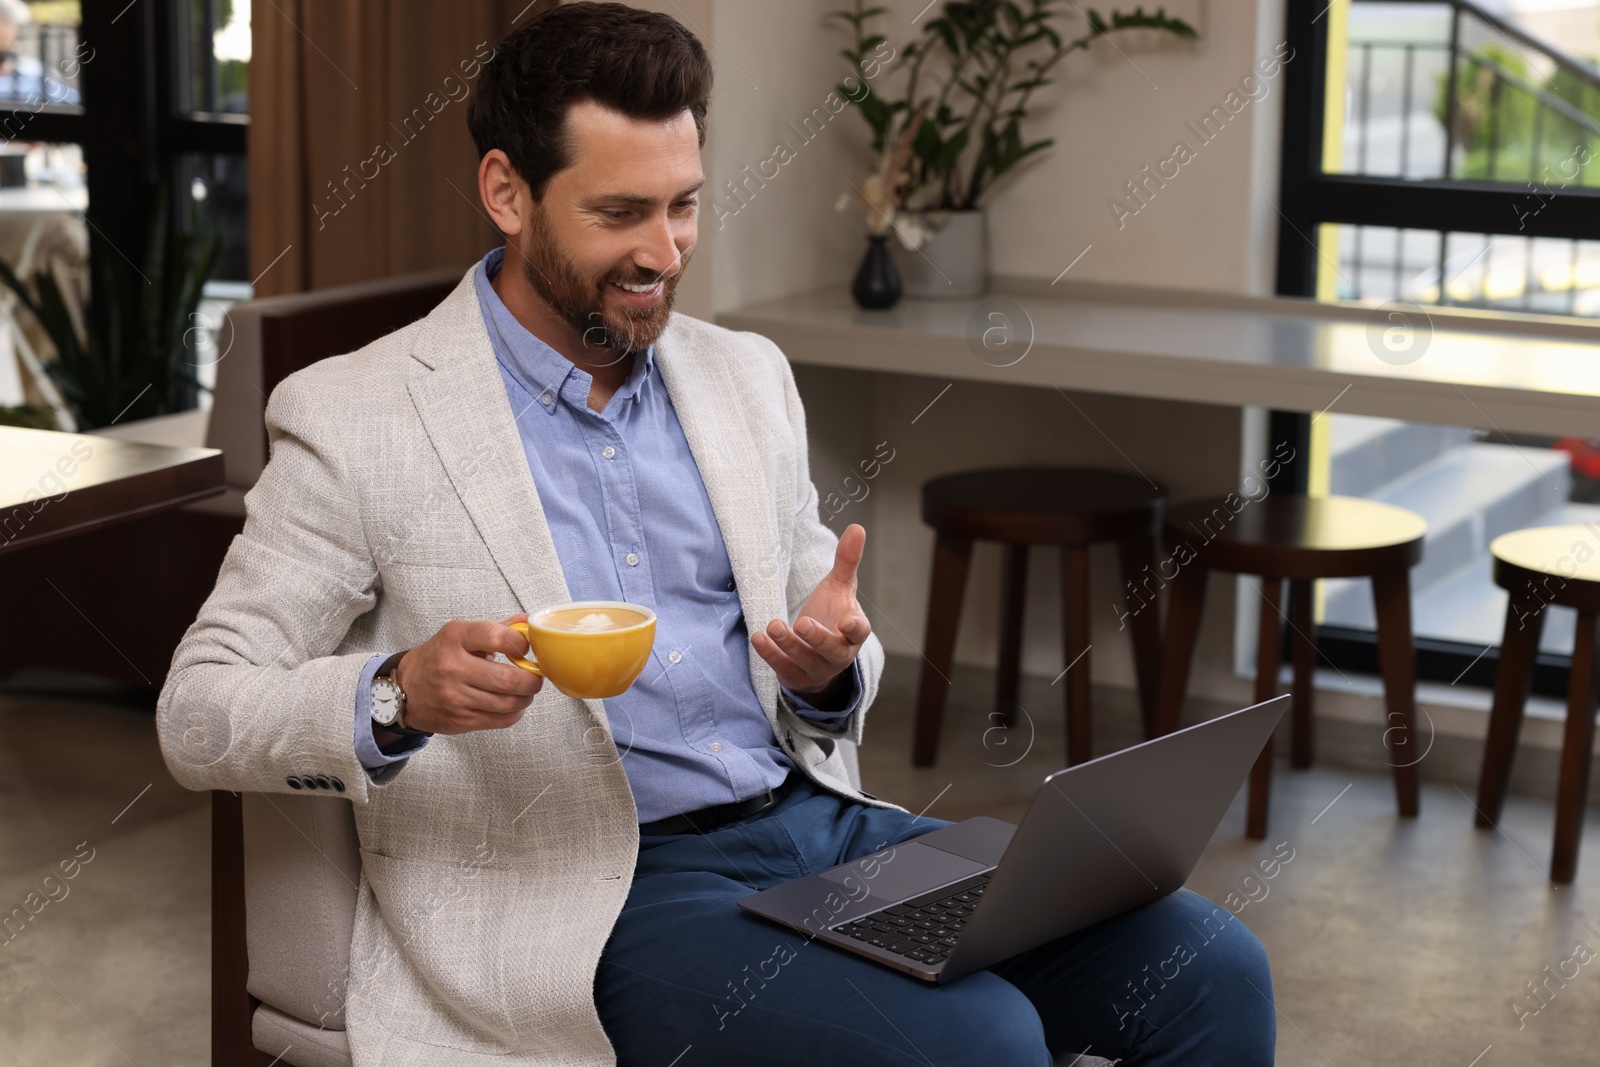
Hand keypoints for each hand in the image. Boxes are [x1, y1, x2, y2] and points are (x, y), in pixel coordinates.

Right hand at [392, 613, 543, 734]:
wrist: (405, 689)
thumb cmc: (439, 658)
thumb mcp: (461, 634)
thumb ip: (498, 629)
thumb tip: (530, 622)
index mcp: (455, 638)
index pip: (497, 637)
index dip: (521, 644)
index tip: (525, 649)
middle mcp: (453, 667)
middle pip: (508, 678)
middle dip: (531, 679)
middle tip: (534, 676)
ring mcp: (456, 696)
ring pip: (509, 702)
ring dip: (526, 697)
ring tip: (525, 690)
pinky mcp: (460, 719)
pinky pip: (501, 720)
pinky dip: (515, 712)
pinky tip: (513, 705)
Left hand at [751, 523, 871, 695]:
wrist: (816, 654)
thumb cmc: (831, 614)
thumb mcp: (839, 587)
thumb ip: (847, 561)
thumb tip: (857, 527)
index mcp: (853, 632)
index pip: (859, 632)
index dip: (855, 628)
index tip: (847, 622)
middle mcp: (839, 654)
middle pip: (832, 650)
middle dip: (817, 638)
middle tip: (802, 623)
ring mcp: (818, 668)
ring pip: (805, 660)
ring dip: (788, 645)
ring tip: (773, 625)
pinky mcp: (796, 676)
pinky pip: (783, 668)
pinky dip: (770, 654)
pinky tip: (757, 637)